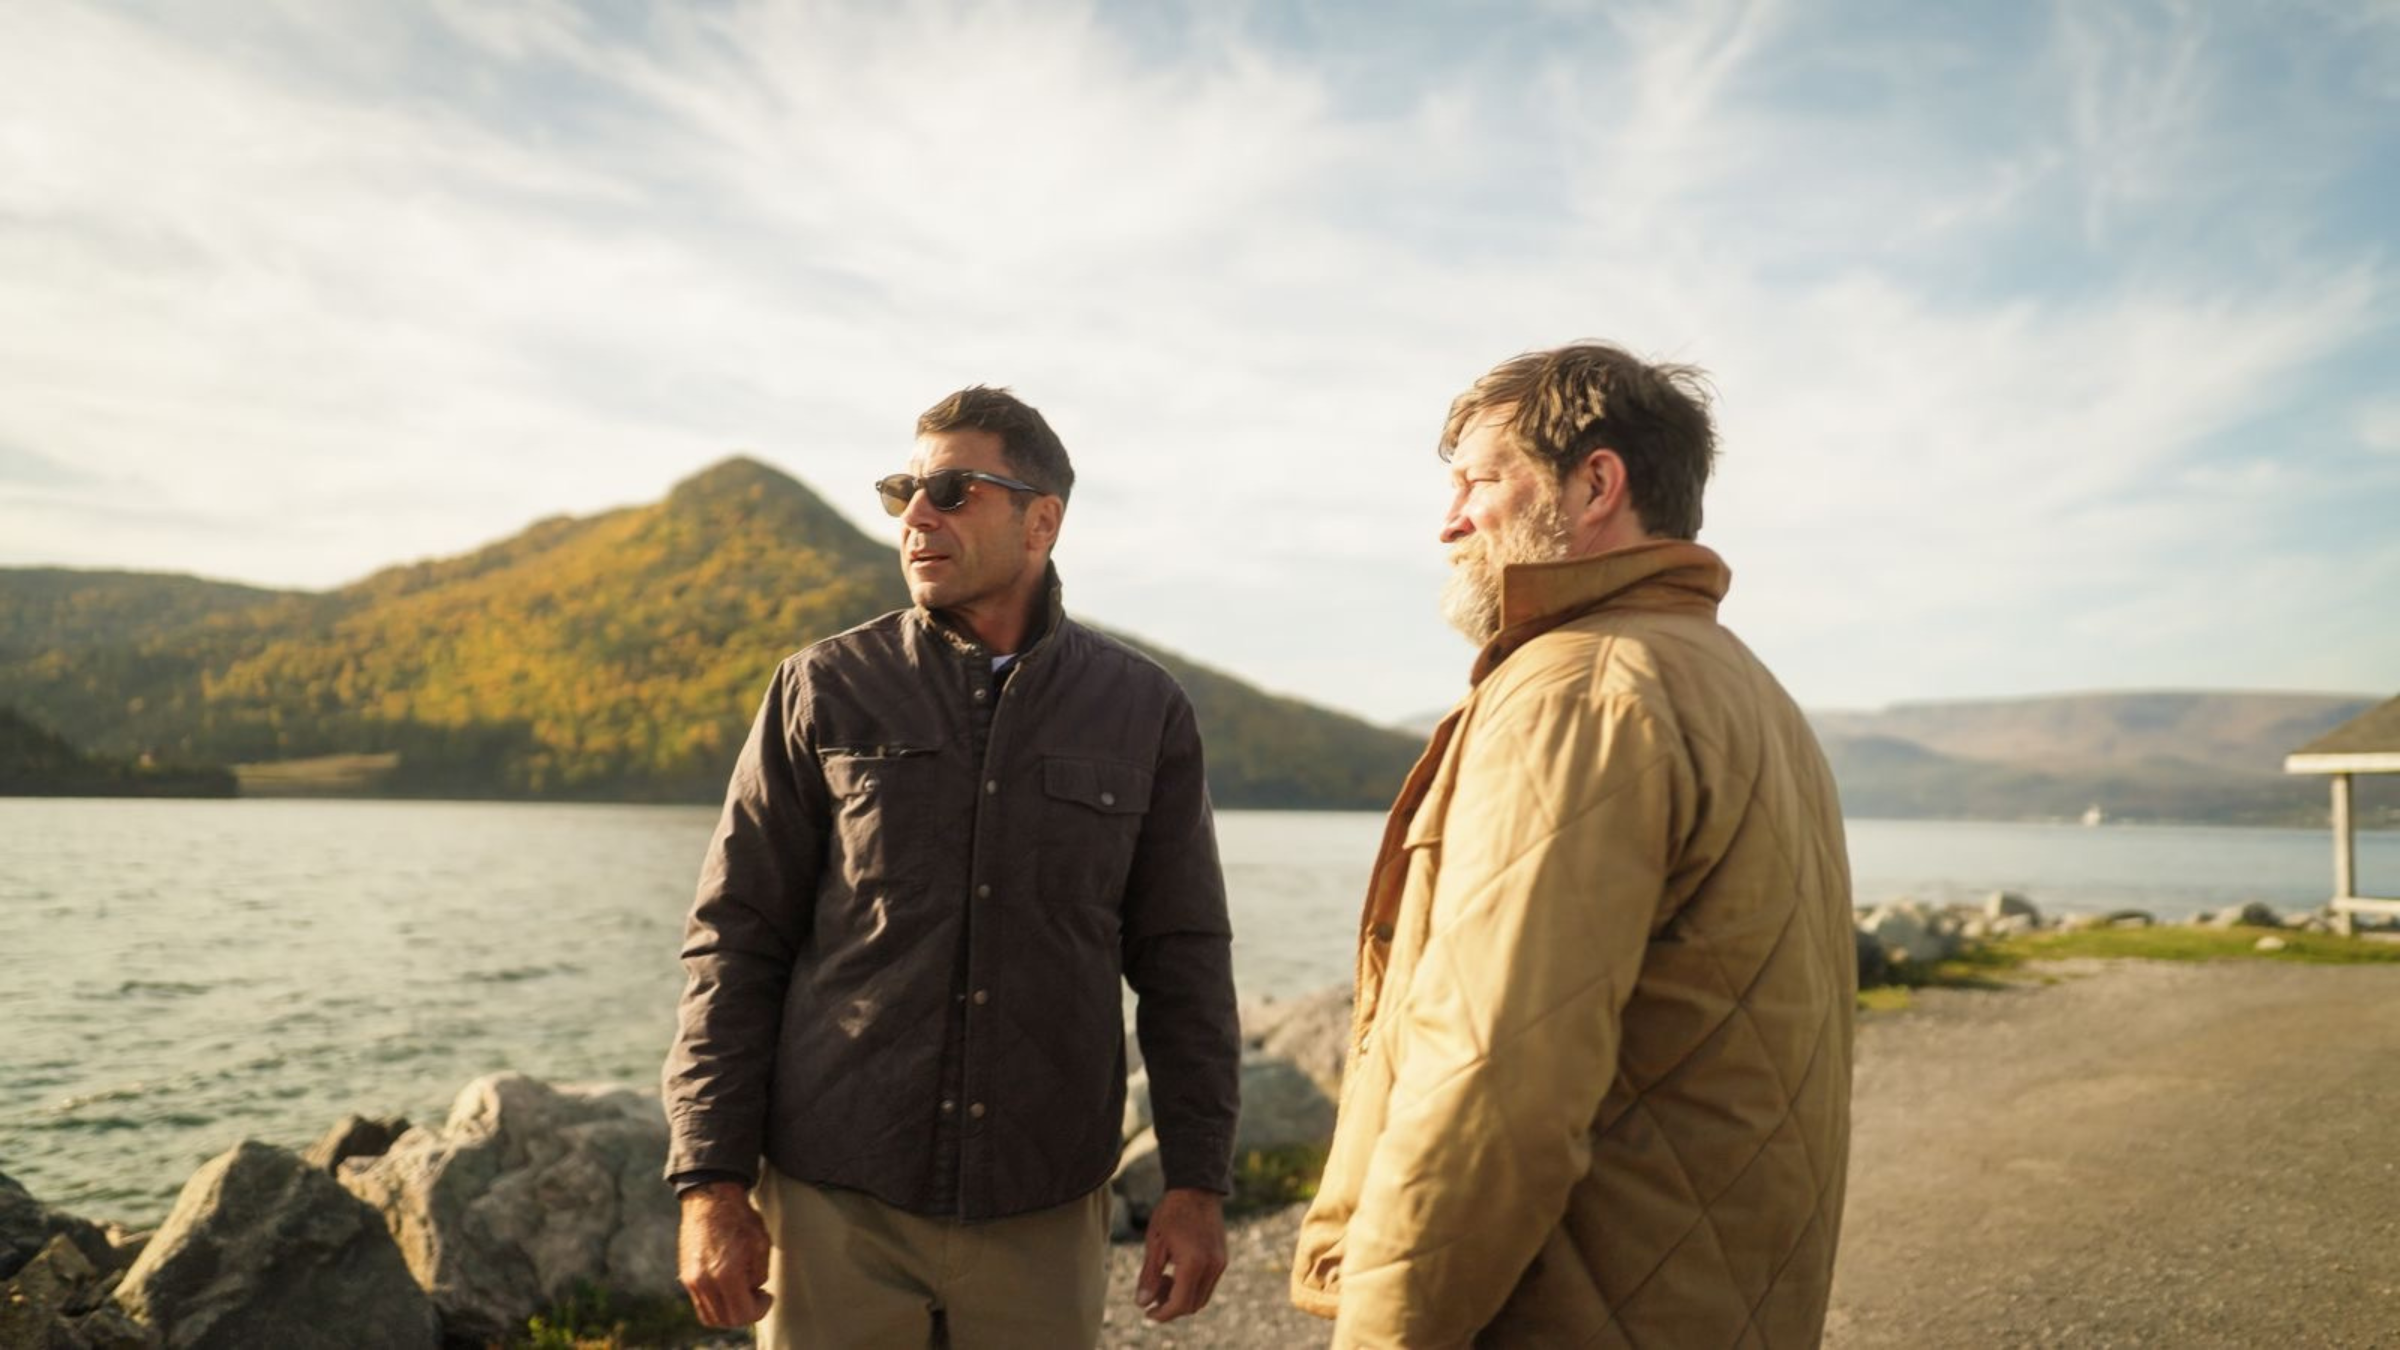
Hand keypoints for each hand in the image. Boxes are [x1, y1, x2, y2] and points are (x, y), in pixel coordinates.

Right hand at [677, 1182, 774, 1327]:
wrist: (710, 1197)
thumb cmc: (739, 1217)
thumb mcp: (761, 1244)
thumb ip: (759, 1275)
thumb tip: (753, 1290)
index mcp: (725, 1274)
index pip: (743, 1314)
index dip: (760, 1310)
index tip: (767, 1296)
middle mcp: (703, 1281)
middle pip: (726, 1320)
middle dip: (745, 1313)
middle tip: (756, 1295)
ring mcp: (691, 1280)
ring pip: (710, 1316)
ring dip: (729, 1311)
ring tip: (742, 1291)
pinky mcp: (685, 1275)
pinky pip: (701, 1303)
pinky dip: (716, 1303)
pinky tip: (729, 1285)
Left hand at [1136, 1187, 1226, 1322]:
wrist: (1197, 1188)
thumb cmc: (1171, 1213)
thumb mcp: (1155, 1243)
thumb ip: (1149, 1276)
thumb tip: (1142, 1303)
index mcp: (1194, 1264)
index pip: (1180, 1304)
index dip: (1162, 1314)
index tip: (1147, 1314)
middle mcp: (1212, 1267)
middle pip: (1192, 1305)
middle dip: (1171, 1307)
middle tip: (1151, 1296)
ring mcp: (1220, 1264)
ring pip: (1201, 1297)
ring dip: (1181, 1298)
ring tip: (1162, 1280)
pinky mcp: (1222, 1259)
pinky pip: (1207, 1284)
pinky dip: (1191, 1287)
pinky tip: (1176, 1272)